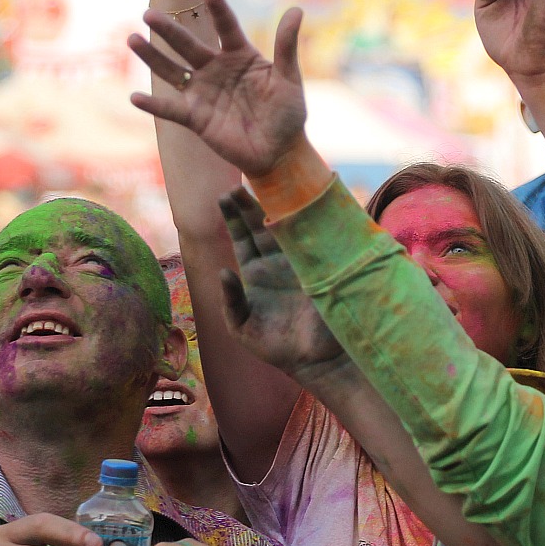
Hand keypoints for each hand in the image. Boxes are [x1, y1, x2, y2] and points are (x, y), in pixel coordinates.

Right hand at [128, 0, 306, 177]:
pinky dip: (153, 105)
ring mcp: (203, 92)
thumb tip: (297, 10)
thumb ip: (286, 46)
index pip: (227, 27)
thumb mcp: (289, 79)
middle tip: (149, 13)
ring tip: (132, 39)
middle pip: (189, 45)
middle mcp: (216, 69)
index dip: (218, 10)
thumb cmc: (288, 113)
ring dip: (152, 57)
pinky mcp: (196, 117)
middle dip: (169, 30)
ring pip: (172, 71)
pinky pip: (170, 109)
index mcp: (240, 55)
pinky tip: (135, 97)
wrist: (280, 152)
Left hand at [217, 187, 344, 378]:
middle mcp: (277, 262)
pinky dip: (308, 224)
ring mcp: (299, 263)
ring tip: (265, 187)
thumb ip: (231, 301)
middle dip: (250, 205)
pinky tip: (301, 207)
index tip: (224, 196)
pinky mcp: (320, 268)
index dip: (233, 217)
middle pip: (262, 226)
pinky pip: (313, 242)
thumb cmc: (275, 347)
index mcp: (256, 273)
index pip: (243, 237)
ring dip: (276, 208)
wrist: (314, 361)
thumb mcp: (242, 327)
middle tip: (239, 184)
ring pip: (286, 228)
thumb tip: (224, 272)